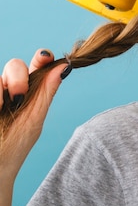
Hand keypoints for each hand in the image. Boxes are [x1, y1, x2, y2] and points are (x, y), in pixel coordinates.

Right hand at [0, 49, 65, 181]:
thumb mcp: (33, 119)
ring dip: (2, 91)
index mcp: (28, 91)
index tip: (45, 57)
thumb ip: (46, 92)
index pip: (36, 66)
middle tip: (18, 98)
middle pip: (14, 65)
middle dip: (18, 77)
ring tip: (1, 111)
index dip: (41, 58)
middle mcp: (7, 89)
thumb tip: (64, 66)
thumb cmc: (14, 147)